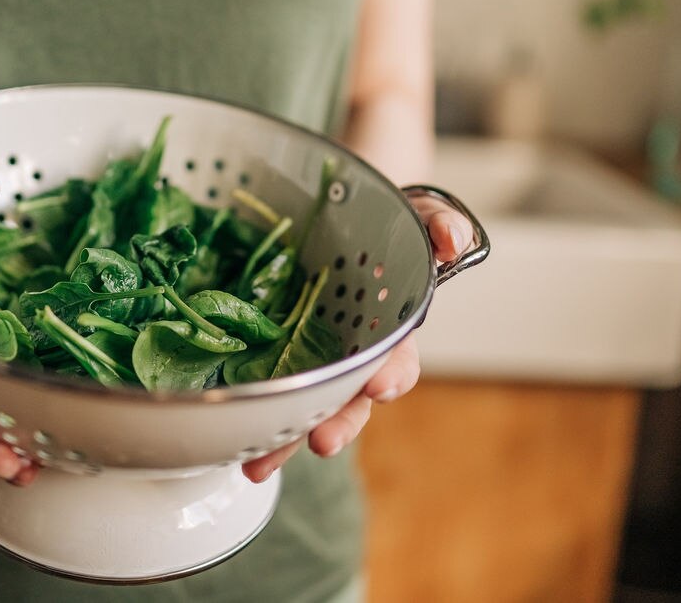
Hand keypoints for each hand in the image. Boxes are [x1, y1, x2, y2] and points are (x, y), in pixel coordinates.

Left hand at [241, 197, 473, 481]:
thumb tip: (451, 241)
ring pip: (302, 409)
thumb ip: (436, 224)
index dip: (391, 375)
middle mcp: (350, 355)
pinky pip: (263, 390)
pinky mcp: (271, 355)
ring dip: (284, 441)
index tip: (380, 385)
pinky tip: (229, 443)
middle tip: (321, 441)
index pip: (397, 360)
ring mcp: (310, 359)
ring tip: (260, 466)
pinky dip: (248, 418)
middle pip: (348, 401)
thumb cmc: (380, 224)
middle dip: (337, 425)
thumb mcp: (413, 215)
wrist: (336, 215)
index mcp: (388, 330)